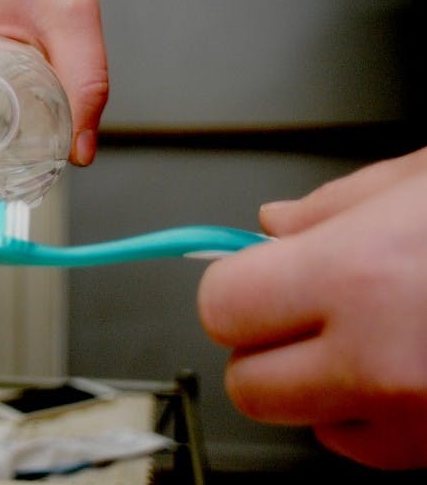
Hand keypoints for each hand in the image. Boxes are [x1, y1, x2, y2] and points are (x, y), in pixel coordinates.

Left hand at [198, 147, 426, 468]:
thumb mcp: (423, 181)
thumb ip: (335, 204)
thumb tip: (271, 222)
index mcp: (356, 273)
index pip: (221, 307)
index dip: (231, 289)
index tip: (248, 278)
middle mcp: (377, 358)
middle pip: (246, 383)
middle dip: (259, 346)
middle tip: (300, 311)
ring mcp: (412, 417)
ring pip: (300, 421)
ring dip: (311, 385)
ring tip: (363, 336)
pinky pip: (364, 447)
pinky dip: (367, 415)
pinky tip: (399, 369)